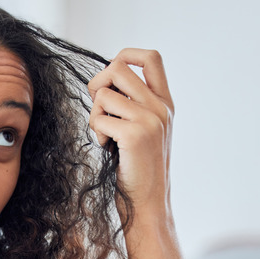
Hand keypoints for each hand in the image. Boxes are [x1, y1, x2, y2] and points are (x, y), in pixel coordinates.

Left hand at [88, 48, 174, 218]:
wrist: (148, 203)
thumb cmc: (136, 167)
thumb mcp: (141, 128)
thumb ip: (131, 103)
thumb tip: (104, 77)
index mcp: (165, 102)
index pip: (150, 58)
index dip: (126, 55)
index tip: (111, 75)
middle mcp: (161, 107)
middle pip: (118, 68)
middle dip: (98, 84)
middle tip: (100, 110)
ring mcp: (150, 119)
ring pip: (103, 94)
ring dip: (95, 114)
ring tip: (106, 135)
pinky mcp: (135, 134)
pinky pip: (98, 118)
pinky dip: (96, 132)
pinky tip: (108, 148)